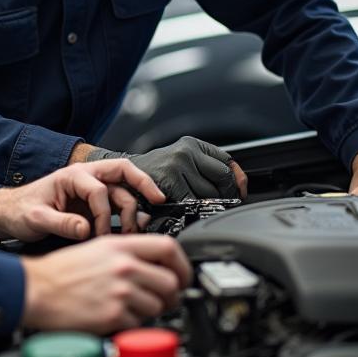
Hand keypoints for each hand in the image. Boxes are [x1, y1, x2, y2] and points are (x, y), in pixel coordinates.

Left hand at [0, 159, 164, 241]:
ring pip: (123, 192)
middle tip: (158, 201)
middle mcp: (85, 178)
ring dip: (134, 209)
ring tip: (136, 231)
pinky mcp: (93, 205)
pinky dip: (129, 215)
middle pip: (123, 173)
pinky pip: (118, 205)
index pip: (99, 190)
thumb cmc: (20, 211)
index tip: (99, 234)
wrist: (10, 214)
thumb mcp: (35, 218)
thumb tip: (84, 230)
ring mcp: (91, 191)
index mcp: (71, 176)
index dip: (103, 214)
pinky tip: (134, 229)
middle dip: (142, 185)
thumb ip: (60, 223)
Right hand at [21, 234, 192, 332]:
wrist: (37, 289)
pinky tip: (115, 317)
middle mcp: (123, 266)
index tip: (182, 273)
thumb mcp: (96, 248)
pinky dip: (131, 325)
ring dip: (149, 311)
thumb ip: (126, 253)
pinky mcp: (114, 316)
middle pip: (171, 281)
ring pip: (158, 306)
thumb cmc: (60, 271)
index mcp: (119, 246)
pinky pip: (139, 325)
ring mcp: (120, 291)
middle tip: (162, 299)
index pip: (169, 247)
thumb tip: (154, 265)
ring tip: (130, 308)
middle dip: (170, 295)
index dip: (182, 263)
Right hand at [85, 136, 246, 199]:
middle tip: (215, 206)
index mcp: (192, 144)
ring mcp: (177, 166)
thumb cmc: (151, 173)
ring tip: (196, 209)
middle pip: (223, 180)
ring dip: (206, 207)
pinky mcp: (168, 182)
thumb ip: (206, 169)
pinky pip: (193, 204)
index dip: (237, 181)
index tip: (240, 192)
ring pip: (209, 195)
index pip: (227, 162)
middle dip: (224, 197)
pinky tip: (184, 212)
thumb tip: (239, 186)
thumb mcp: (180, 163)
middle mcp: (186, 151)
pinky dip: (192, 212)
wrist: (117, 174)